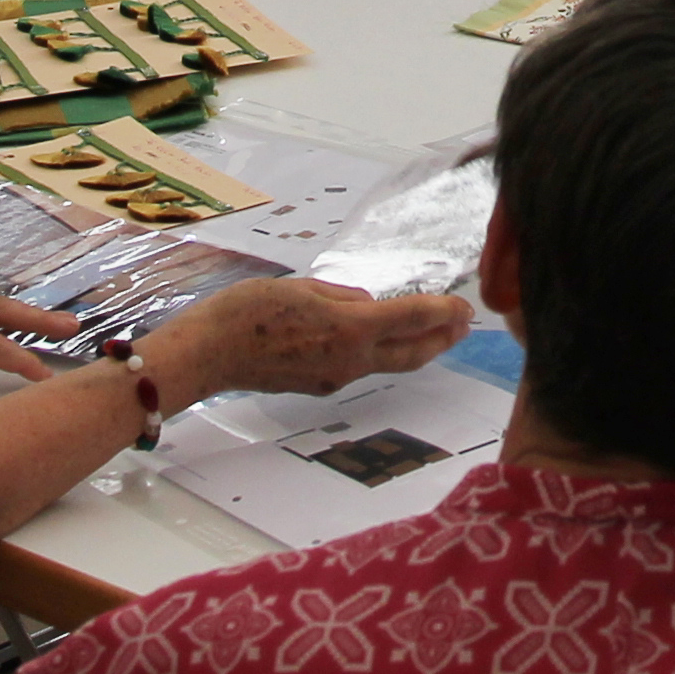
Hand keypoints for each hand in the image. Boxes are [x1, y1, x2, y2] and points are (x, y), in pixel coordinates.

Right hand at [142, 278, 469, 410]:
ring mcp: (335, 378)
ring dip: (413, 347)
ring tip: (433, 331)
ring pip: (386, 362)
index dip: (443, 312)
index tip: (465, 306)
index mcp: (349, 329)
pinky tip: (375, 339)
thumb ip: (340, 296)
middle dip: (442, 338)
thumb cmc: (247, 313)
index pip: (411, 319)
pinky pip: (358, 366)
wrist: (209, 354)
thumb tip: (365, 305)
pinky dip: (377, 353)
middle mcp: (350, 360)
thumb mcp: (301, 287)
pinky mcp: (319, 386)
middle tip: (464, 324)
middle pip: (411, 353)